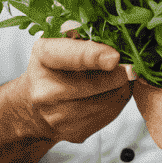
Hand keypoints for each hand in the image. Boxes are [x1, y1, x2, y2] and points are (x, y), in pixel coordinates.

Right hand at [12, 36, 132, 144]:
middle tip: (129, 65)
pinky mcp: (76, 133)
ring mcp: (60, 116)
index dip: (94, 56)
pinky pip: (110, 114)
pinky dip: (117, 101)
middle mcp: (46, 90)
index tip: (114, 57)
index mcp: (43, 57)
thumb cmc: (51, 68)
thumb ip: (80, 30)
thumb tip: (109, 29)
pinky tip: (109, 93)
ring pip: (109, 100)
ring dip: (121, 87)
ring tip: (117, 77)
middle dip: (119, 73)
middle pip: (97, 83)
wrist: (32, 109)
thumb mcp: (58, 41)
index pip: (70, 57)